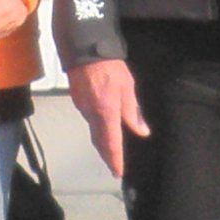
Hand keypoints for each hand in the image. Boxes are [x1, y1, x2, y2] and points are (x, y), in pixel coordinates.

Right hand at [67, 56, 145, 177]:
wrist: (84, 48)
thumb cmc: (109, 66)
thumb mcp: (127, 87)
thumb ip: (133, 111)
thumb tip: (141, 131)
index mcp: (106, 113)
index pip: (111, 143)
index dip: (115, 159)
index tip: (118, 172)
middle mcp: (91, 114)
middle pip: (99, 140)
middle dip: (107, 154)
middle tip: (114, 165)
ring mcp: (82, 107)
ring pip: (93, 130)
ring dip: (101, 141)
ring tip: (110, 148)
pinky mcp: (78, 99)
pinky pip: (89, 118)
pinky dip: (96, 126)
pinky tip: (102, 124)